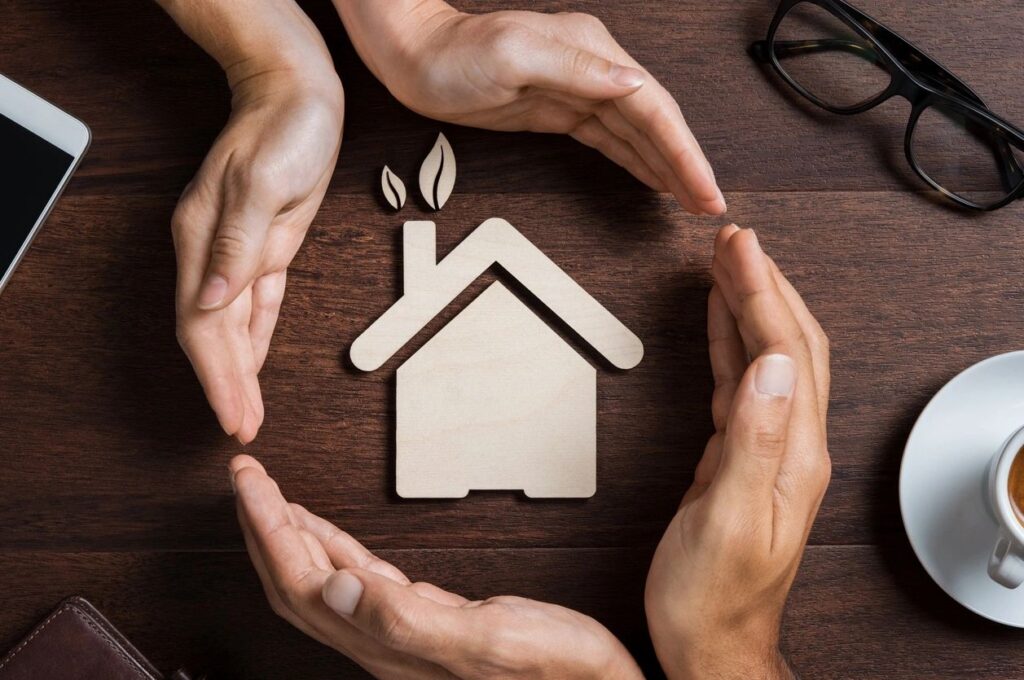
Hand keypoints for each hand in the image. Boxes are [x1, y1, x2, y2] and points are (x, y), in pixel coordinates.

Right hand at [173, 73, 341, 442]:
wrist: (298, 96)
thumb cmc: (282, 130)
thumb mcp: (263, 183)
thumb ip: (238, 244)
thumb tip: (211, 299)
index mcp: (202, 239)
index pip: (202, 324)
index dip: (216, 375)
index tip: (231, 416)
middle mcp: (213, 251)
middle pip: (214, 334)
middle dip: (227, 386)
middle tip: (241, 430)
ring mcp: (239, 251)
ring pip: (233, 325)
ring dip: (240, 370)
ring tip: (246, 412)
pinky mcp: (268, 247)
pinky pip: (258, 304)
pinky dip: (256, 338)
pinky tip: (255, 363)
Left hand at [230, 455, 642, 678]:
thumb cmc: (550, 668)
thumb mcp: (483, 639)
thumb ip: (406, 620)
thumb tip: (333, 590)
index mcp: (386, 642)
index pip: (303, 582)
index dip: (269, 531)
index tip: (250, 485)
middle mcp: (380, 638)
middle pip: (298, 580)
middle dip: (264, 526)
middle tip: (246, 477)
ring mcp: (397, 628)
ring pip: (321, 577)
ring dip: (289, 533)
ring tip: (267, 495)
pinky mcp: (421, 614)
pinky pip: (356, 574)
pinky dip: (332, 544)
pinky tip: (323, 529)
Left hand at [334, 0, 723, 215]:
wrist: (413, 56)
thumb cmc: (453, 54)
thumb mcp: (514, 53)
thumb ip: (578, 68)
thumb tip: (633, 83)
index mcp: (592, 54)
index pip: (654, 108)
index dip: (684, 152)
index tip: (705, 188)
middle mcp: (594, 70)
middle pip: (655, 123)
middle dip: (686, 165)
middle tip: (710, 205)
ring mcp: (578, 90)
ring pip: (637, 134)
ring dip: (667, 167)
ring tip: (693, 200)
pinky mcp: (560, 110)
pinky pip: (610, 139)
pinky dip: (636, 160)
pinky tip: (653, 177)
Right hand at [644, 226, 830, 678]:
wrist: (710, 642)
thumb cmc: (713, 595)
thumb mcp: (730, 520)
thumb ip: (754, 440)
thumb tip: (771, 364)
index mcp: (794, 453)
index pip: (785, 350)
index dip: (760, 291)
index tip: (737, 246)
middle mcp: (791, 445)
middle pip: (789, 342)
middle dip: (763, 283)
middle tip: (733, 239)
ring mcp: (768, 449)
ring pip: (767, 356)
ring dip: (749, 303)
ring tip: (728, 262)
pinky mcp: (740, 457)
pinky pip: (741, 382)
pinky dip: (730, 341)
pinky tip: (718, 323)